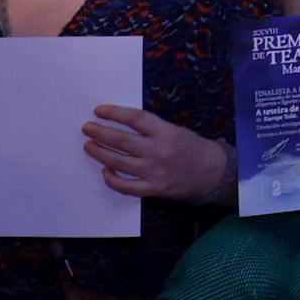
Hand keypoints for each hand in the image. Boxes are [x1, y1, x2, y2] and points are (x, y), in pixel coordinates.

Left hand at [81, 102, 231, 202]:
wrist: (212, 173)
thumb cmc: (192, 148)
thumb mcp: (175, 130)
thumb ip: (151, 128)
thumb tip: (120, 124)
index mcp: (166, 132)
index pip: (135, 119)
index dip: (115, 113)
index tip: (99, 110)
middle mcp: (159, 151)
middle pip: (122, 141)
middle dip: (100, 133)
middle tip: (87, 128)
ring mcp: (154, 172)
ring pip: (119, 162)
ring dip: (100, 153)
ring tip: (89, 146)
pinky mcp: (153, 189)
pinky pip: (126, 186)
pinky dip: (112, 179)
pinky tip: (105, 171)